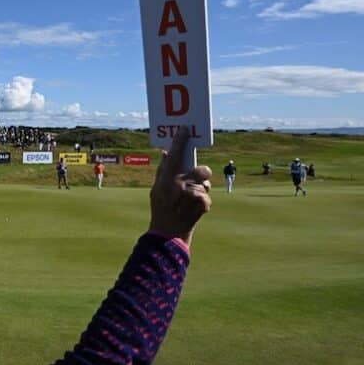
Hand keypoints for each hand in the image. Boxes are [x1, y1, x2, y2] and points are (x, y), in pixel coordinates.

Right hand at [148, 127, 211, 245]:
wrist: (168, 234)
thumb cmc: (160, 210)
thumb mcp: (155, 190)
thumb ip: (162, 171)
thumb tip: (167, 153)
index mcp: (167, 179)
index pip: (175, 154)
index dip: (180, 140)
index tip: (185, 129)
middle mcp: (179, 184)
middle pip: (202, 170)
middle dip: (202, 174)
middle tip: (197, 179)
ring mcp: (191, 195)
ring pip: (206, 185)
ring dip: (201, 190)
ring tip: (190, 200)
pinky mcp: (202, 205)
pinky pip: (208, 197)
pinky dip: (203, 203)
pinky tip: (194, 210)